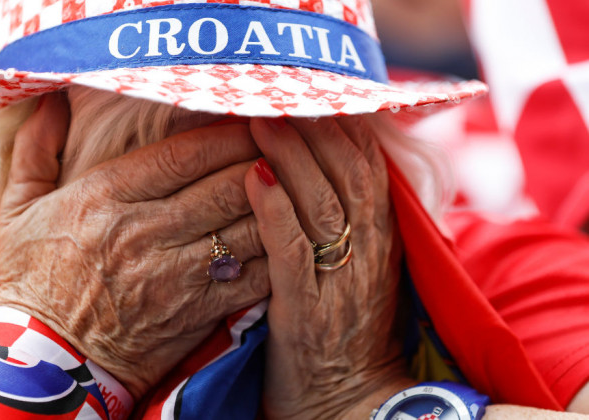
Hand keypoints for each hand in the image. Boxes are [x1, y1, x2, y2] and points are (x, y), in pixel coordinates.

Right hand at [0, 93, 268, 399]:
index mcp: (104, 198)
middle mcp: (144, 231)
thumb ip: (35, 152)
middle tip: (289, 145)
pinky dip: (277, 255)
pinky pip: (251, 277)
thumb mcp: (18, 210)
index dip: (227, 133)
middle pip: (226, 185)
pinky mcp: (196, 312)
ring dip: (279, 204)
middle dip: (265, 159)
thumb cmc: (34, 282)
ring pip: (247, 227)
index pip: (184, 154)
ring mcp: (174, 274)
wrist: (47, 363)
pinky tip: (292, 239)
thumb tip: (49, 102)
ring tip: (300, 185)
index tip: (253, 119)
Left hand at [244, 117, 409, 418]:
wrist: (345, 402)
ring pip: (323, 204)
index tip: (310, 94)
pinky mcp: (307, 311)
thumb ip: (347, 224)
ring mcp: (340, 283)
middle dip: (316, 130)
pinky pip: (294, 251)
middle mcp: (369, 256)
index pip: (368, 169)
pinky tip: (254, 178)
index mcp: (383, 243)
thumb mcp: (357, 272)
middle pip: (349, 175)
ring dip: (292, 157)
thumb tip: (321, 171)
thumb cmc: (342, 331)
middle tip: (278, 95)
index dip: (341, 128)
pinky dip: (276, 210)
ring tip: (258, 121)